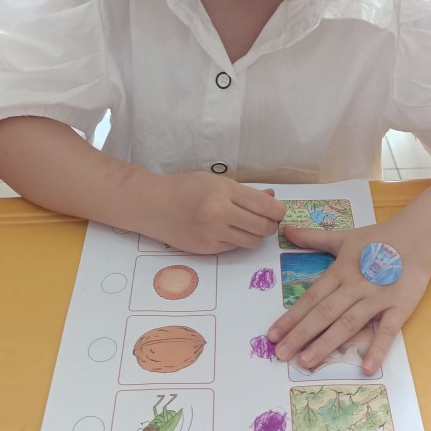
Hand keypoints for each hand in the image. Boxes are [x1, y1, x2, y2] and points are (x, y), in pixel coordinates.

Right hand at [151, 172, 285, 253]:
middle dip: (270, 225)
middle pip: (263, 227)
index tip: (277, 211)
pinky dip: (237, 241)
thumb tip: (271, 197)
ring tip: (247, 226)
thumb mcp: (215, 181)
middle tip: (266, 220)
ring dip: (256, 235)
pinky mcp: (206, 249)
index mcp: (224, 191)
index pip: (265, 206)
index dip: (278, 210)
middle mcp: (220, 213)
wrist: (152, 205)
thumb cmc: (184, 188)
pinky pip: (234, 248)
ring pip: (252, 242)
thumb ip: (244, 192)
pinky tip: (227, 231)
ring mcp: (213, 234)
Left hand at [266, 224, 430, 375]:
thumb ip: (314, 238)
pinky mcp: (400, 306)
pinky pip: (388, 330)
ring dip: (327, 343)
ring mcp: (378, 297)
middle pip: (324, 313)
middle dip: (300, 334)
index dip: (291, 316)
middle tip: (280, 354)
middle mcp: (355, 286)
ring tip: (307, 362)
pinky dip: (378, 349)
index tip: (272, 335)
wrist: (418, 235)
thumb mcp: (344, 237)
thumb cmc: (379, 238)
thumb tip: (287, 229)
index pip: (311, 297)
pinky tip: (366, 367)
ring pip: (348, 323)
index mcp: (340, 271)